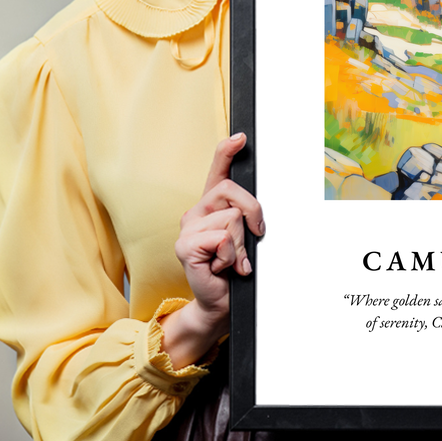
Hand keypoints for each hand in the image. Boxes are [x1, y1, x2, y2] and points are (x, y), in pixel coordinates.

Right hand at [160, 133, 264, 367]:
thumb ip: (246, 218)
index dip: (227, 151)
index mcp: (211, 206)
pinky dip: (231, 256)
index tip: (241, 137)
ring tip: (233, 260)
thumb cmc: (234, 270)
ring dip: (241, 244)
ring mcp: (187, 228)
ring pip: (232, 218)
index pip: (217, 171)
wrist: (220, 302)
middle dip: (253, 213)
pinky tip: (222, 268)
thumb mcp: (245, 238)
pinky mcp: (185, 246)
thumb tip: (256, 210)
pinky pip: (222, 238)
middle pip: (232, 191)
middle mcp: (196, 212)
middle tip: (254, 237)